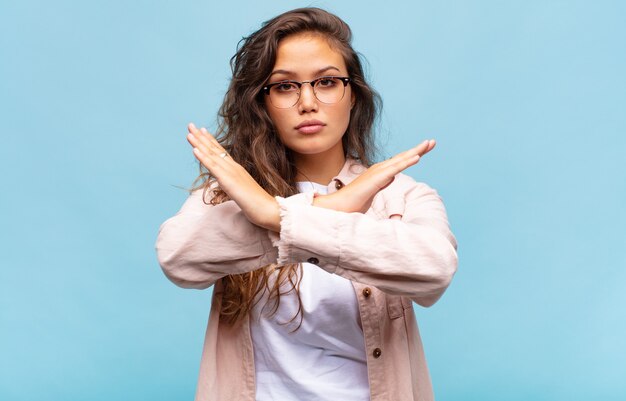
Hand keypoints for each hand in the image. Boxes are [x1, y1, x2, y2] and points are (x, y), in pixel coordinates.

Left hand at [186, 123, 280, 230]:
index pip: (221, 152)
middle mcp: (234, 167)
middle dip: (201, 137)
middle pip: (214, 149)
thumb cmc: (258, 204)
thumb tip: (231, 186)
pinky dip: (203, 157)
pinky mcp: (228, 181)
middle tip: (190, 125)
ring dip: (199, 143)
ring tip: (189, 133)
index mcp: (237, 169)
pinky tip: (194, 149)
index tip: (202, 131)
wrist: (268, 209)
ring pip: (212, 155)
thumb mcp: (244, 191)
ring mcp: (231, 173)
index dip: (210, 141)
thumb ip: (236, 186)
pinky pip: (213, 167)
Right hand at [313, 139, 435, 213]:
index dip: (412, 155)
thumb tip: (391, 178)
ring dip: (415, 152)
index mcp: (379, 174)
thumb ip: (382, 185)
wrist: (336, 207)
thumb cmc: (351, 203)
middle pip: (402, 158)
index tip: (424, 150)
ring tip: (429, 144)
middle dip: (418, 149)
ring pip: (400, 161)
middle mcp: (378, 170)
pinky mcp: (375, 180)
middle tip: (432, 142)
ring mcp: (376, 174)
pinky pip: (394, 170)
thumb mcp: (372, 193)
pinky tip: (417, 158)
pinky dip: (406, 163)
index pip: (398, 163)